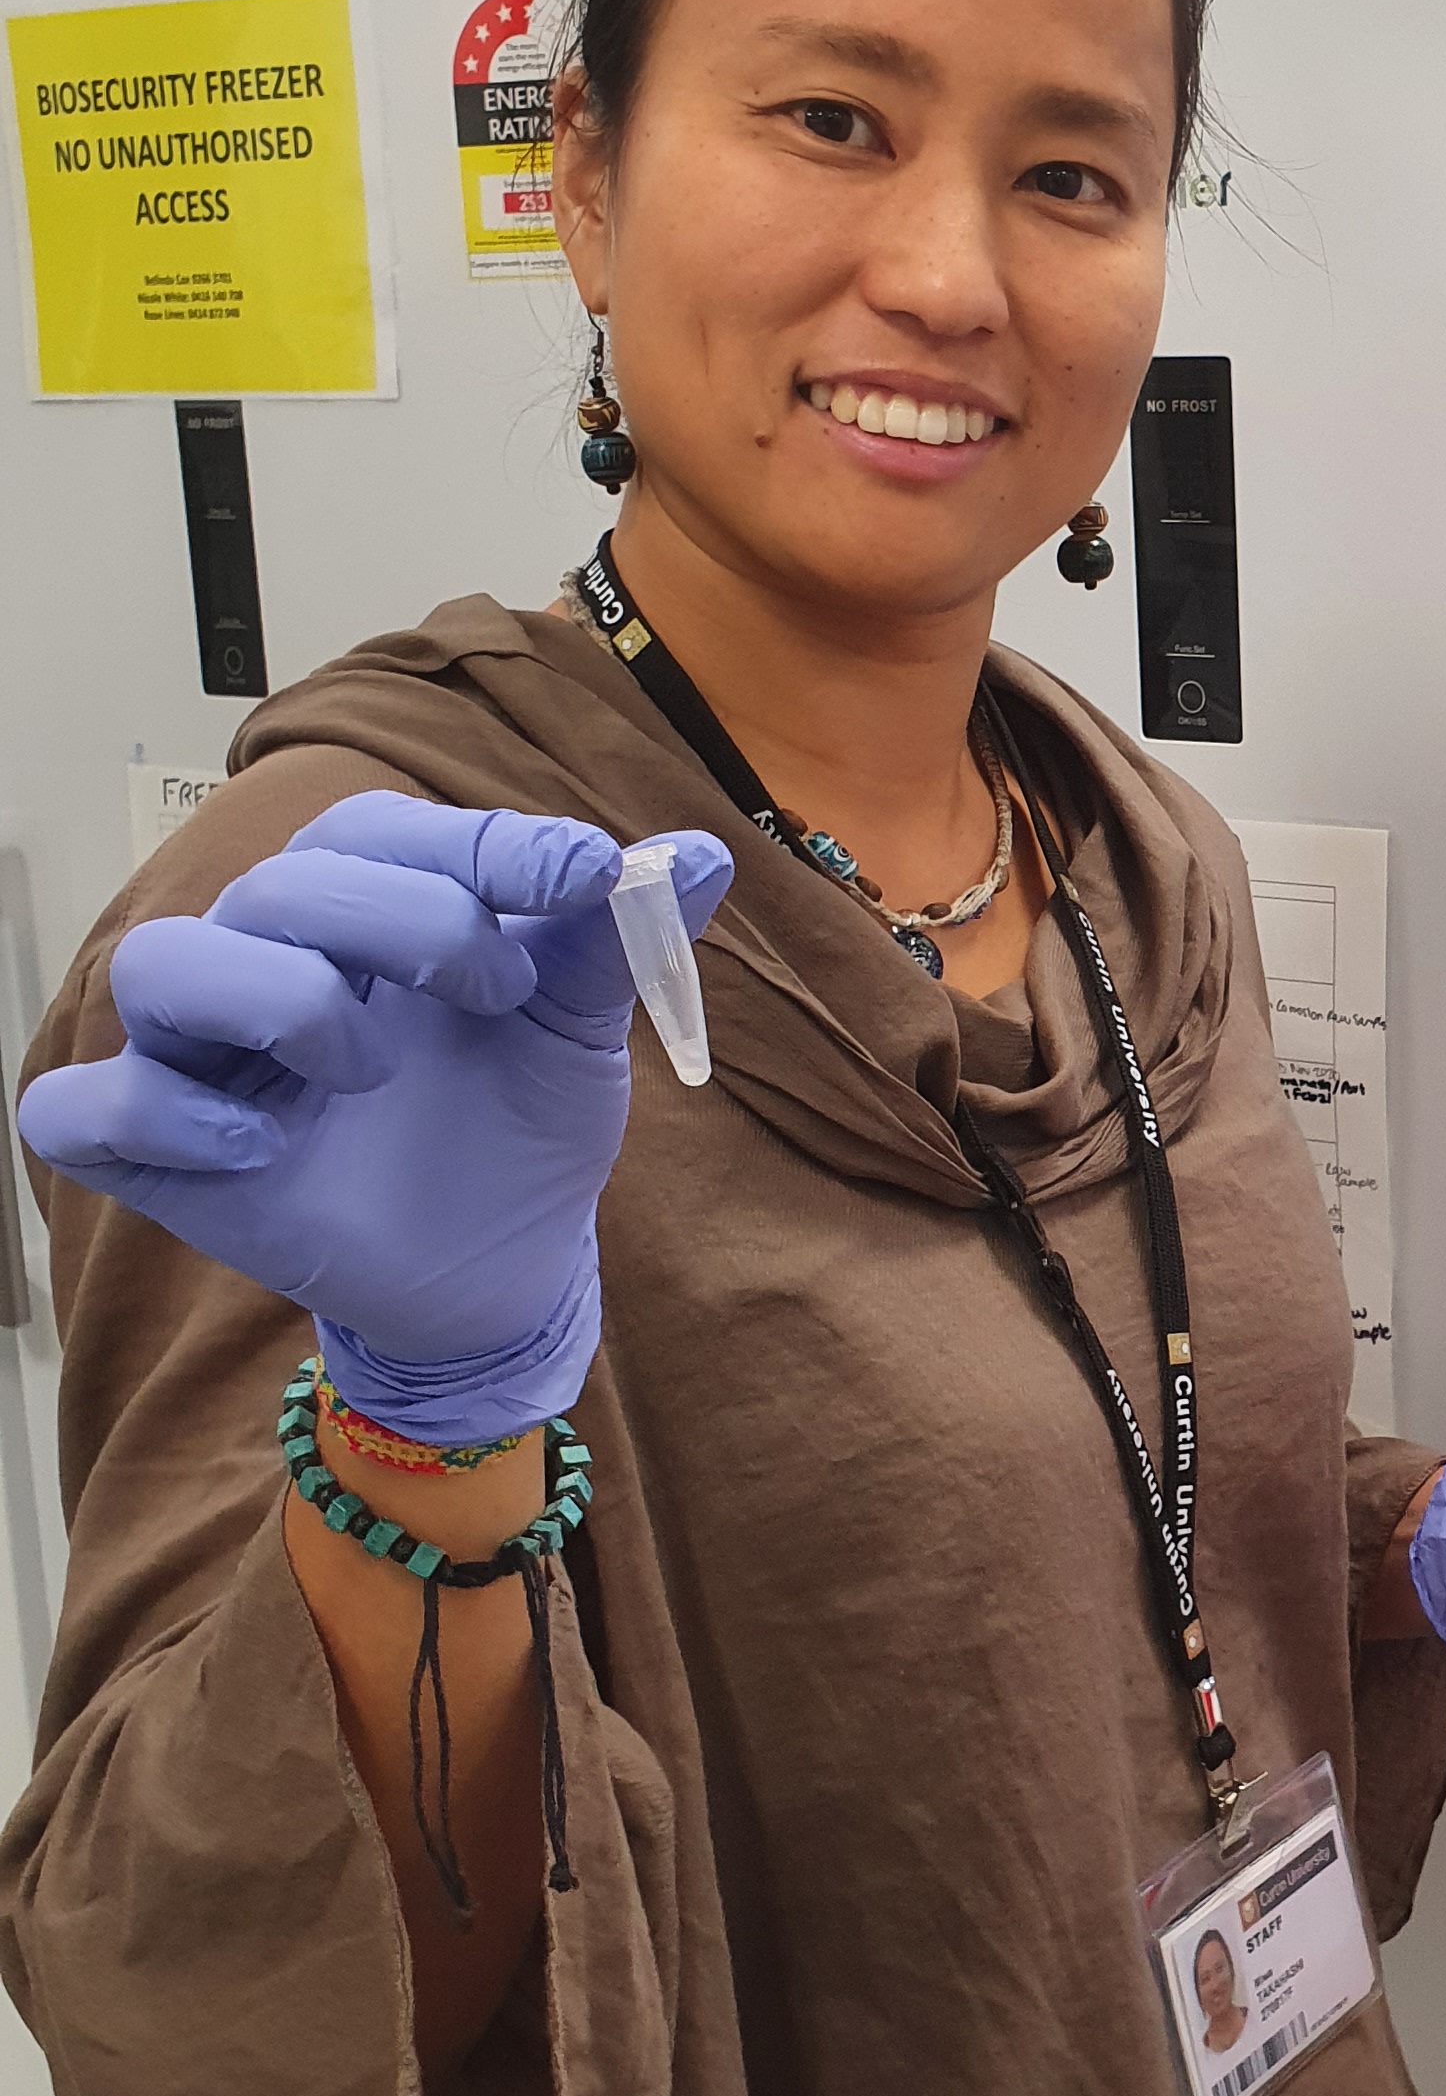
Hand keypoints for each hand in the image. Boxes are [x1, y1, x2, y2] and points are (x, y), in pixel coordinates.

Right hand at [16, 794, 732, 1443]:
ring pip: (159, 968)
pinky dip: (162, 1114)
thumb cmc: (520, 1121)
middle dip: (398, 918)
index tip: (587, 878)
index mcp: (362, 907)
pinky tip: (264, 1144)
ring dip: (275, 999)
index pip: (378, 830)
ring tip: (367, 1068)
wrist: (504, 1266)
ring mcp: (202, 1058)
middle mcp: (266, 959)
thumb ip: (615, 934)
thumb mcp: (574, 1027)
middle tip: (493, 987)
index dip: (478, 843)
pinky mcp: (157, 1156)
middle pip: (278, 886)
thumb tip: (709, 852)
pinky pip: (86, 1111)